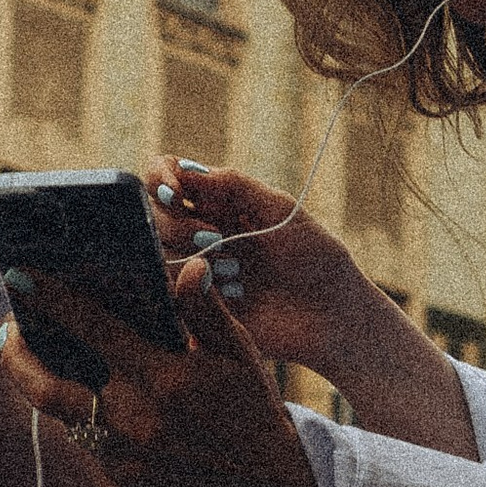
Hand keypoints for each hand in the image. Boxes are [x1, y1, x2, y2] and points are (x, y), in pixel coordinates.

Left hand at [5, 258, 331, 486]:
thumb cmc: (253, 408)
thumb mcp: (239, 354)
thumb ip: (206, 311)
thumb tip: (190, 267)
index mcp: (165, 380)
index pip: (91, 328)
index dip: (50, 300)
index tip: (18, 275)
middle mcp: (137, 425)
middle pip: (49, 389)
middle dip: (18, 359)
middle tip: (7, 333)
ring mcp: (126, 467)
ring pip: (69, 421)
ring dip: (55, 393)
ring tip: (46, 365)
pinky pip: (91, 456)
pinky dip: (90, 430)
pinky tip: (96, 411)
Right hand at [145, 156, 353, 371]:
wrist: (332, 316)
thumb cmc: (315, 258)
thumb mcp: (280, 209)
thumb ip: (235, 185)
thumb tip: (185, 171)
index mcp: (218, 202)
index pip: (167, 175)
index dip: (160, 178)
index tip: (175, 194)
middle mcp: (200, 231)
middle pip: (153, 214)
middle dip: (178, 224)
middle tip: (217, 239)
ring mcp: (196, 269)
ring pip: (156, 253)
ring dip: (191, 257)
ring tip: (234, 272)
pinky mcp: (197, 307)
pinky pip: (170, 293)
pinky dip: (189, 287)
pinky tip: (226, 293)